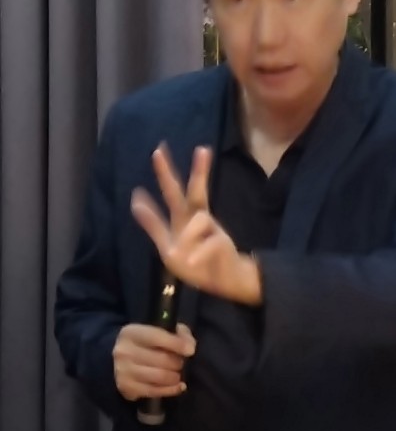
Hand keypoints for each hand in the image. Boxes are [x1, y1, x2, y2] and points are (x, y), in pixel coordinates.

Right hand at [113, 322, 195, 401]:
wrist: (121, 361)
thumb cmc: (147, 344)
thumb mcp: (162, 331)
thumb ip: (180, 334)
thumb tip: (189, 347)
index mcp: (131, 333)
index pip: (156, 337)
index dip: (176, 344)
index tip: (190, 351)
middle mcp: (124, 351)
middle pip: (162, 359)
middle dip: (177, 363)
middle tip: (180, 363)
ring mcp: (123, 371)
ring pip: (161, 377)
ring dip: (175, 377)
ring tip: (176, 374)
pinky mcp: (127, 388)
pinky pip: (156, 391)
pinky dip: (171, 390)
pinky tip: (178, 386)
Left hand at [131, 145, 261, 303]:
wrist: (225, 281)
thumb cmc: (195, 265)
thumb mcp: (167, 248)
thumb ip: (154, 225)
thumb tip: (135, 200)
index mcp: (183, 220)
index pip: (174, 193)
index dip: (165, 175)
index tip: (157, 152)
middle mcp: (198, 220)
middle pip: (193, 191)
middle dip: (193, 170)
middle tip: (177, 150)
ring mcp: (211, 230)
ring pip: (200, 219)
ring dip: (189, 237)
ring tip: (182, 257)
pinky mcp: (221, 243)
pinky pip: (208, 244)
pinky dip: (198, 253)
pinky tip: (191, 261)